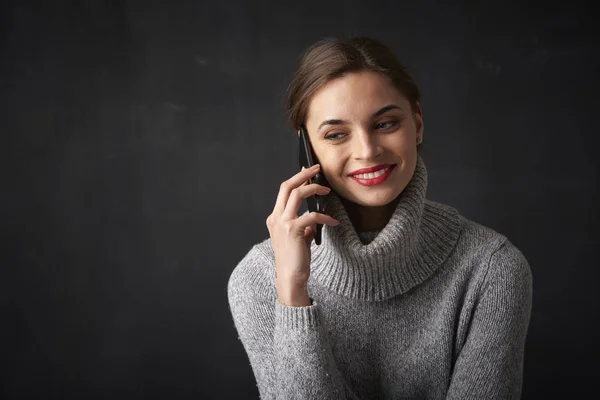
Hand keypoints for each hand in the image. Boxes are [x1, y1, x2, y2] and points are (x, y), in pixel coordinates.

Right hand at [265, 164, 339, 305]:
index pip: (283, 190)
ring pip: (298, 194)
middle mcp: (275, 218)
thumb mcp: (296, 239)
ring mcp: (283, 223)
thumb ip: (302, 226)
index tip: (308, 171)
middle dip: (303, 174)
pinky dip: (325, 216)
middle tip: (317, 168)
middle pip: (287, 186)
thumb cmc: (294, 260)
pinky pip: (312, 216)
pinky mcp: (293, 231)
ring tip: (327, 191)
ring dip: (314, 189)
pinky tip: (334, 222)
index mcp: (274, 218)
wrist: (290, 278)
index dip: (296, 178)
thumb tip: (313, 217)